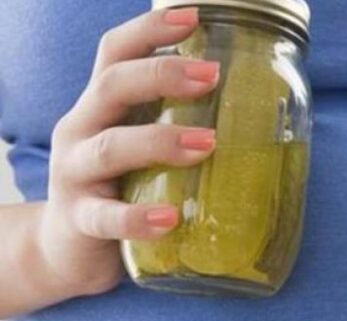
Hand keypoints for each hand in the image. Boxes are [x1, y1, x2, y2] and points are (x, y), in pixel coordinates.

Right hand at [38, 8, 218, 296]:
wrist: (69, 249)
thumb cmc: (121, 189)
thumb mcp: (140, 149)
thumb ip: (175, 126)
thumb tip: (255, 114)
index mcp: (101, 107)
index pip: (115, 54)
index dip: (149, 31)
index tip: (193, 17)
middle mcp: (82, 130)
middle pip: (112, 86)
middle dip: (162, 76)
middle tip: (212, 76)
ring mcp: (75, 175)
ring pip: (111, 147)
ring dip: (161, 141)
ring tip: (207, 144)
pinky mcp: (79, 220)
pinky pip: (105, 218)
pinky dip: (137, 218)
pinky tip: (170, 218)